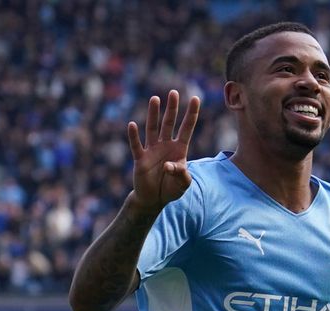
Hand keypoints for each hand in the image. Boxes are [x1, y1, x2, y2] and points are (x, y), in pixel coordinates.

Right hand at [127, 90, 200, 214]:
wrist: (154, 199)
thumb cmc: (171, 189)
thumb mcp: (183, 184)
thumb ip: (181, 175)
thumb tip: (168, 166)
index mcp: (179, 149)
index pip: (187, 129)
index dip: (192, 114)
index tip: (196, 98)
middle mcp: (166, 146)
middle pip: (169, 124)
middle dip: (172, 108)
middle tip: (174, 92)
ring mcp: (152, 151)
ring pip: (153, 129)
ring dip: (153, 114)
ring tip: (155, 99)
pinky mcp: (140, 159)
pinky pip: (137, 146)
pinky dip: (134, 136)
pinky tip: (132, 124)